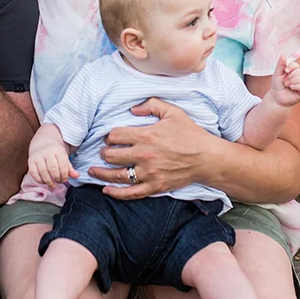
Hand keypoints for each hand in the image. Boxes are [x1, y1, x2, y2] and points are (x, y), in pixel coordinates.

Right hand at [28, 142, 77, 187]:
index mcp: (57, 150)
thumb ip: (70, 168)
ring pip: (43, 172)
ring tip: (53, 185)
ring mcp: (37, 157)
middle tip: (59, 182)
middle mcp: (46, 152)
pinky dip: (40, 180)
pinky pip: (34, 174)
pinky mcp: (30, 162)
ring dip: (49, 181)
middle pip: (52, 169)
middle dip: (57, 178)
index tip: (65, 179)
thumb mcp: (64, 158)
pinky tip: (44, 182)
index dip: (64, 174)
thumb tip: (77, 176)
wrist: (42, 145)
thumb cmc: (55, 154)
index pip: (62, 164)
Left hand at [88, 98, 206, 200]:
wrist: (206, 158)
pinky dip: (116, 193)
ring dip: (101, 173)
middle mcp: (144, 155)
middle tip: (103, 152)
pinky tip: (106, 190)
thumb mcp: (172, 112)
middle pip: (112, 155)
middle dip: (104, 153)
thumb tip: (132, 109)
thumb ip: (151, 105)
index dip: (109, 136)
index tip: (110, 138)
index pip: (116, 135)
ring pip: (117, 175)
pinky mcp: (154, 187)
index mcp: (146, 135)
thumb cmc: (190, 133)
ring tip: (93, 171)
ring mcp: (149, 173)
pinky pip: (130, 193)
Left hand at [269, 55, 299, 107]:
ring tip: (287, 85)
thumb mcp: (277, 74)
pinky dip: (298, 86)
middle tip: (284, 82)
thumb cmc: (277, 85)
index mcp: (294, 71)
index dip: (291, 67)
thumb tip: (282, 54)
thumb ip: (280, 64)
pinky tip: (292, 88)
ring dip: (293, 81)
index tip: (285, 71)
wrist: (276, 97)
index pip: (296, 65)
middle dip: (290, 76)